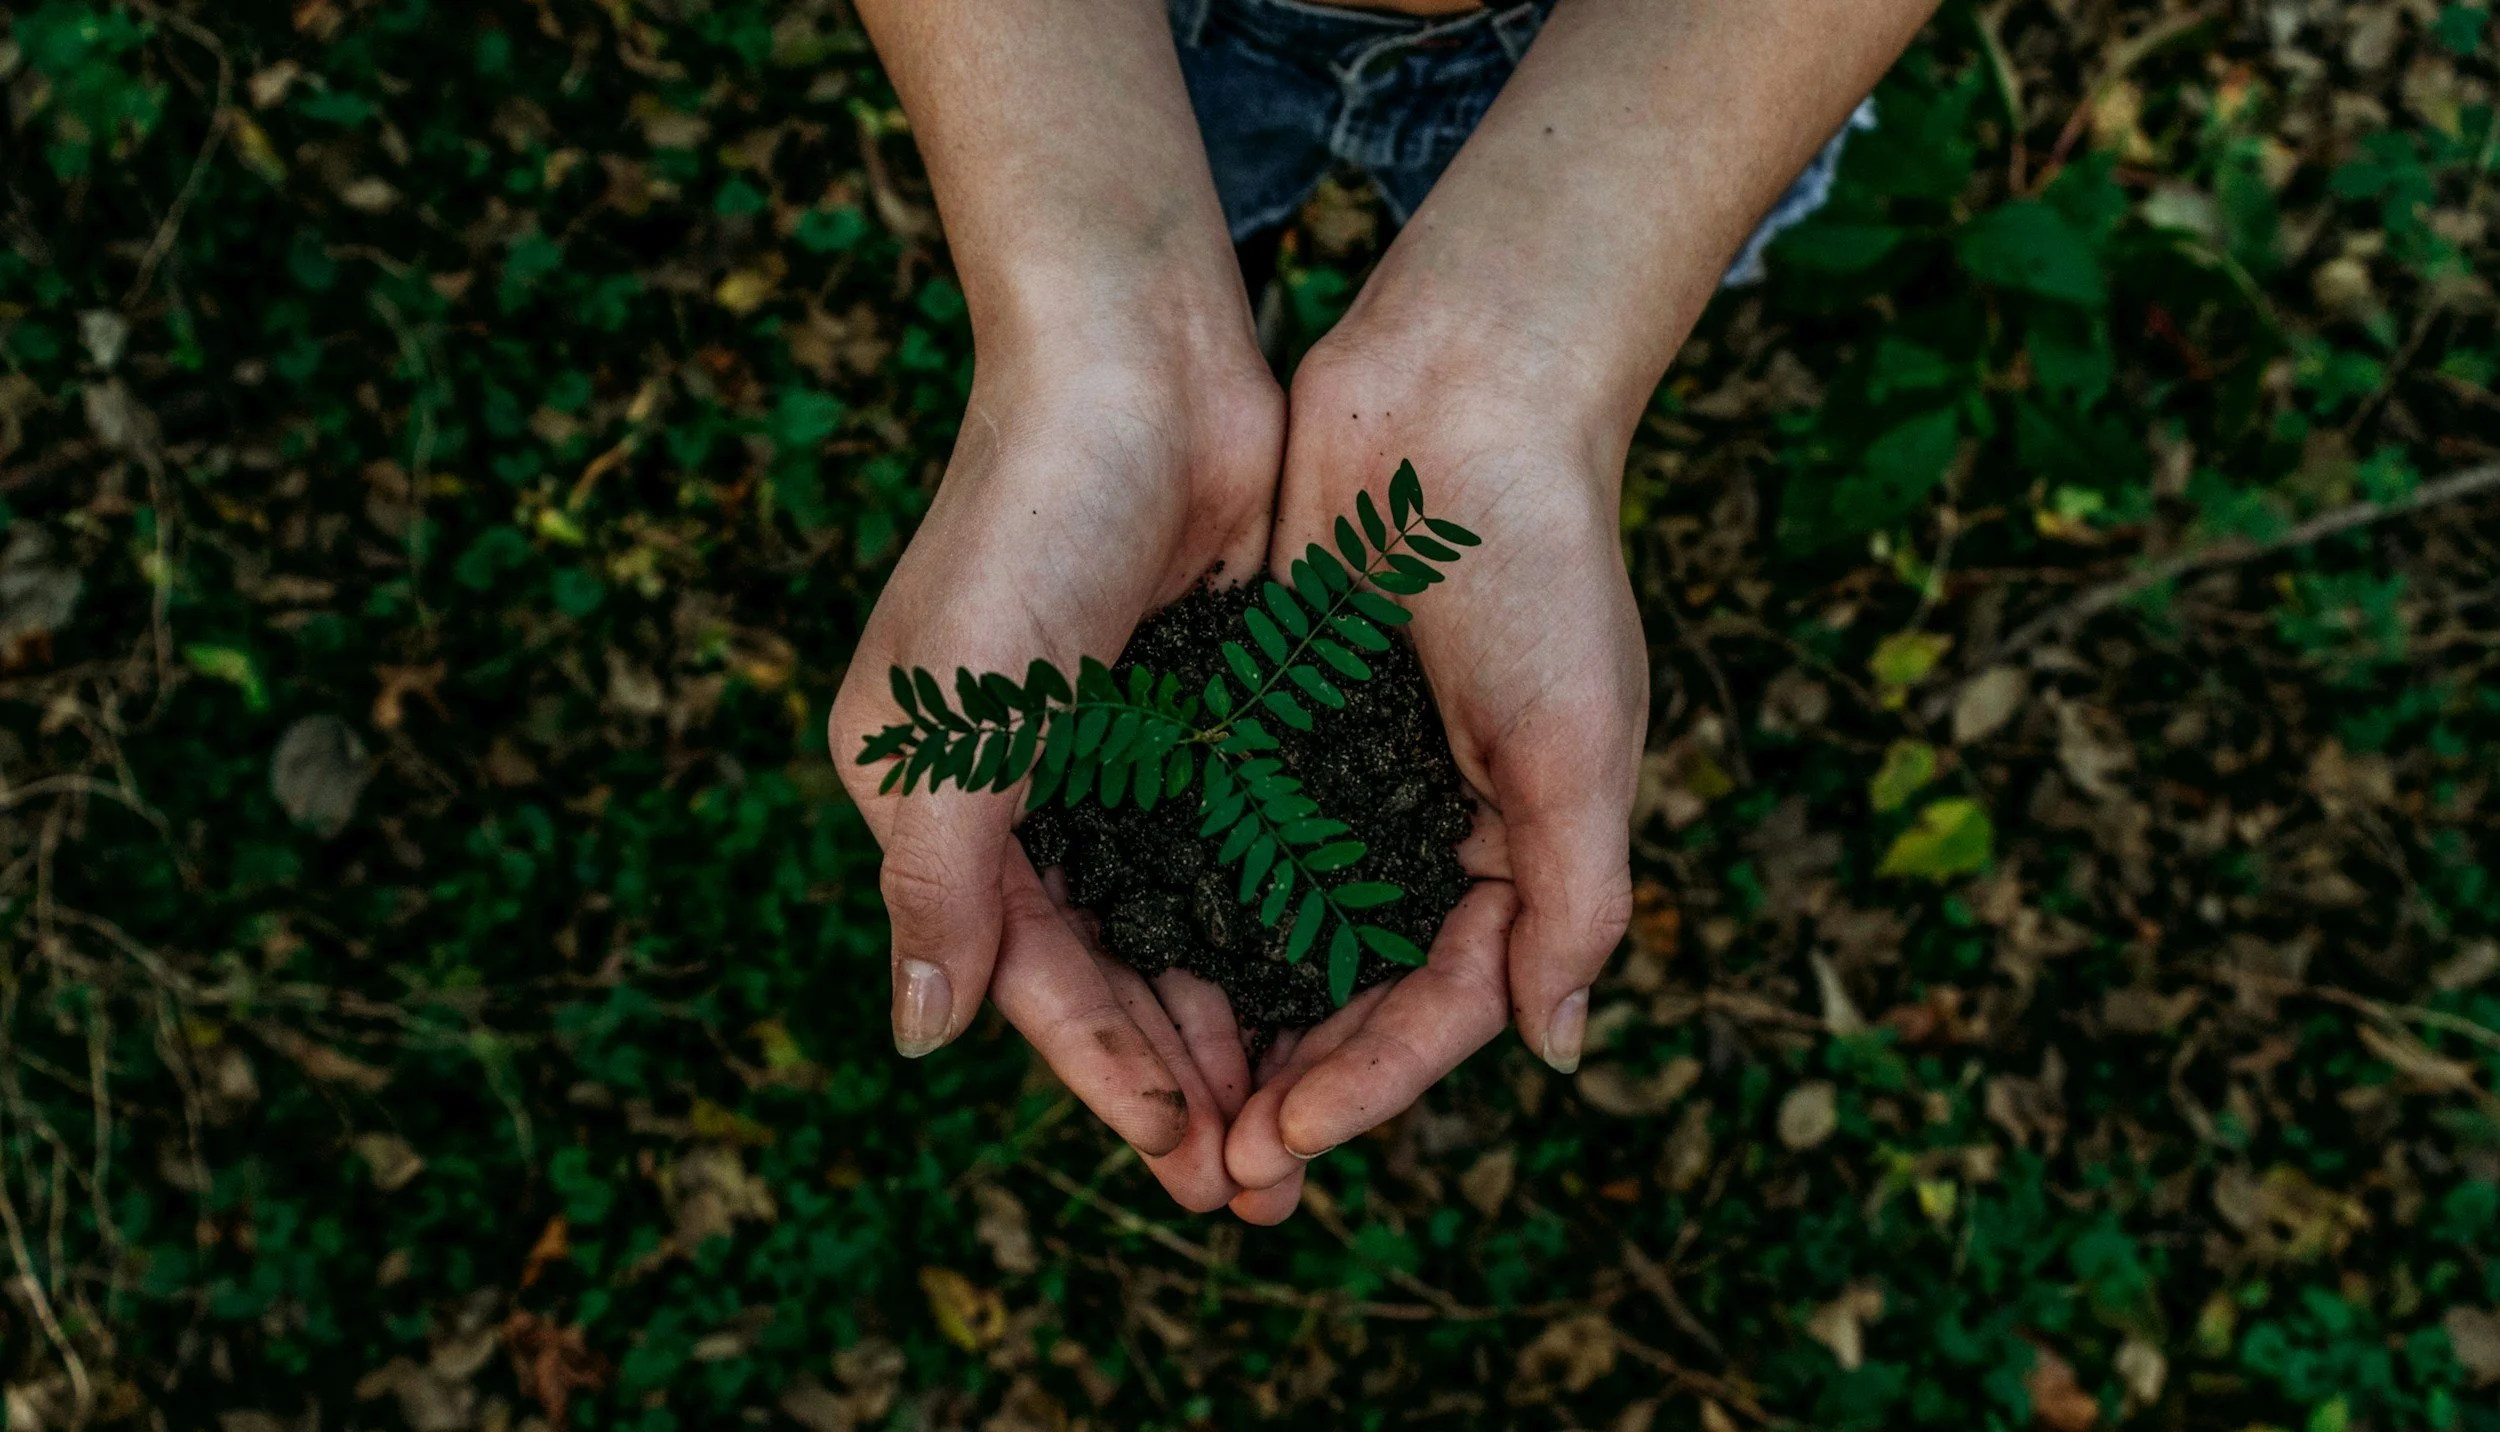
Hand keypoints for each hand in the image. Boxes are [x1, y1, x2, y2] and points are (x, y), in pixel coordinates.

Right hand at [830, 318, 1280, 1212]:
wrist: (1137, 360)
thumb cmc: (1026, 528)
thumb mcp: (955, 720)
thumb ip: (938, 883)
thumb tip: (920, 1040)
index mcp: (941, 801)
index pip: (1031, 977)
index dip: (1108, 1076)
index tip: (1189, 1164)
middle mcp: (1025, 790)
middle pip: (1110, 971)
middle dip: (1180, 1077)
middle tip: (1261, 1183)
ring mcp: (1119, 752)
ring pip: (1181, 924)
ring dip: (1235, 1019)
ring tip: (1301, 1117)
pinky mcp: (1203, 710)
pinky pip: (1238, 847)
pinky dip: (1274, 921)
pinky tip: (1330, 987)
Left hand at [1222, 318, 1646, 1220]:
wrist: (1460, 392)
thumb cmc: (1540, 563)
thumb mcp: (1579, 742)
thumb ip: (1573, 899)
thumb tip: (1556, 1051)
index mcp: (1512, 849)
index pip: (1438, 1005)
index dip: (1366, 1084)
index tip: (1281, 1142)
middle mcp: (1421, 828)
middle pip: (1348, 993)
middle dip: (1287, 1085)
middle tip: (1212, 1173)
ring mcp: (1340, 776)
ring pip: (1274, 932)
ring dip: (1225, 1021)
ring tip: (1162, 1104)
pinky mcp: (1267, 717)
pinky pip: (1221, 837)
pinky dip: (1183, 905)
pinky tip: (1125, 964)